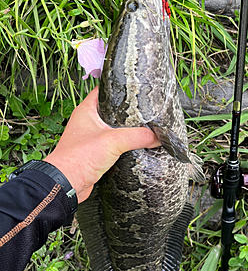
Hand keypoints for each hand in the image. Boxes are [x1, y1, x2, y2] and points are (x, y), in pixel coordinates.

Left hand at [44, 86, 159, 202]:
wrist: (66, 184)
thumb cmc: (77, 158)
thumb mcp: (113, 141)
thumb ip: (138, 136)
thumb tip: (157, 136)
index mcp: (87, 111)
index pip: (104, 90)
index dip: (119, 87)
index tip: (135, 86)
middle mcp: (88, 122)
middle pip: (112, 110)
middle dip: (128, 111)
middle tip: (145, 109)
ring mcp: (91, 138)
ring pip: (113, 129)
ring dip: (126, 130)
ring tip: (143, 128)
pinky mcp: (95, 154)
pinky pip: (113, 146)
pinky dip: (123, 146)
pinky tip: (134, 148)